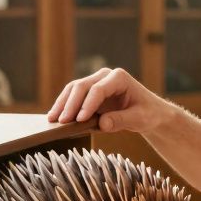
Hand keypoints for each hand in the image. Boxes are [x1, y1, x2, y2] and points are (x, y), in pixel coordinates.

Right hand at [47, 67, 170, 132]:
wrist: (148, 112)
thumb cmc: (147, 113)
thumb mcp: (139, 119)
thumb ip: (121, 120)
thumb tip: (102, 124)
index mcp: (119, 78)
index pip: (98, 89)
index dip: (87, 104)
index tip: (79, 120)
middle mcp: (105, 76)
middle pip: (82, 86)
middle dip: (70, 104)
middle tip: (62, 122)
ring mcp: (95, 83)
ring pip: (73, 89)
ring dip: (62, 104)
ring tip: (52, 120)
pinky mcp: (89, 93)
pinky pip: (72, 97)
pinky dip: (63, 106)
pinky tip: (54, 117)